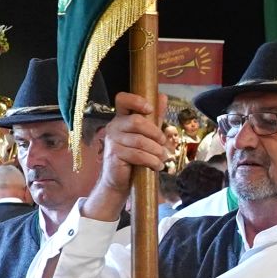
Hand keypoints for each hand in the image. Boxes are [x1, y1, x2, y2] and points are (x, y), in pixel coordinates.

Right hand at [87, 92, 169, 215]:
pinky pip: (137, 154)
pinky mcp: (114, 155)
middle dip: (155, 133)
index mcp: (121, 118)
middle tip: (164, 144)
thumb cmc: (135, 156)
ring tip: (163, 158)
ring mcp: (112, 140)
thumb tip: (162, 96)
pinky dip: (151, 161)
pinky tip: (157, 166)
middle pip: (136, 121)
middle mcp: (114, 126)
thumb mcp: (147, 135)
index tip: (150, 109)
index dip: (136, 101)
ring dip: (156, 151)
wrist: (121, 180)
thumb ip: (154, 118)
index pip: (122, 100)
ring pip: (139, 141)